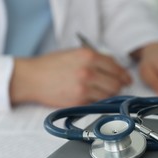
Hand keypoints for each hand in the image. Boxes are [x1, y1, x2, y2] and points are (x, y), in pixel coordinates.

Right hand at [9, 48, 130, 106]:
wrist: (31, 78)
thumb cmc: (50, 65)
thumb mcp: (73, 54)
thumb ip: (94, 59)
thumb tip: (112, 68)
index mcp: (88, 56)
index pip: (115, 66)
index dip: (123, 74)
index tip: (126, 79)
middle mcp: (88, 71)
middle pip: (116, 83)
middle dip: (118, 86)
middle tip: (117, 88)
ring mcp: (84, 88)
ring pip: (108, 95)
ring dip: (109, 96)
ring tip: (102, 93)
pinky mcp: (78, 101)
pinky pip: (96, 103)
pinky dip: (97, 102)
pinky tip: (91, 98)